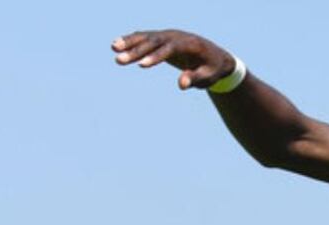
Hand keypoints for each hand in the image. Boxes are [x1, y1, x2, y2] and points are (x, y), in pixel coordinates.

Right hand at [112, 30, 235, 89]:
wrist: (216, 56)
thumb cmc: (213, 69)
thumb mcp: (208, 77)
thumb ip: (195, 78)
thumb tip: (181, 85)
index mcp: (190, 44)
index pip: (170, 49)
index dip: (155, 56)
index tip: (141, 65)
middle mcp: (177, 36)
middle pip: (154, 42)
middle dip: (136, 51)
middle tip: (118, 60)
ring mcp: (169, 35)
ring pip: (147, 37)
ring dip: (130, 42)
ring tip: (113, 48)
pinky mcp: (162, 38)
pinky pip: (145, 37)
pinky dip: (132, 40)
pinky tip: (116, 44)